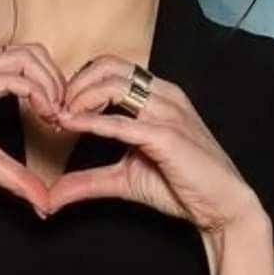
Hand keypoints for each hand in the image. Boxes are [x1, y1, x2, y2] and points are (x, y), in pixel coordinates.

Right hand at [0, 43, 66, 215]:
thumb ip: (15, 175)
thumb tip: (44, 203)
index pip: (31, 59)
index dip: (54, 84)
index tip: (61, 118)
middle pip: (35, 51)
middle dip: (58, 81)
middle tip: (63, 115)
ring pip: (26, 58)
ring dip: (50, 85)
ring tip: (53, 115)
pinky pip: (8, 78)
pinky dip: (33, 93)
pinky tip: (40, 114)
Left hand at [48, 54, 259, 231]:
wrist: (222, 207)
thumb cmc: (181, 186)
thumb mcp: (124, 179)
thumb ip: (87, 180)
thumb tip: (51, 195)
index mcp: (158, 95)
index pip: (111, 68)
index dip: (79, 82)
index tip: (58, 106)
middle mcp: (164, 95)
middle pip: (108, 67)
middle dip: (75, 85)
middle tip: (55, 110)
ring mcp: (168, 112)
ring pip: (114, 84)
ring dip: (80, 98)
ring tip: (62, 118)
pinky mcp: (167, 136)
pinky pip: (123, 122)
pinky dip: (92, 123)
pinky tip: (72, 127)